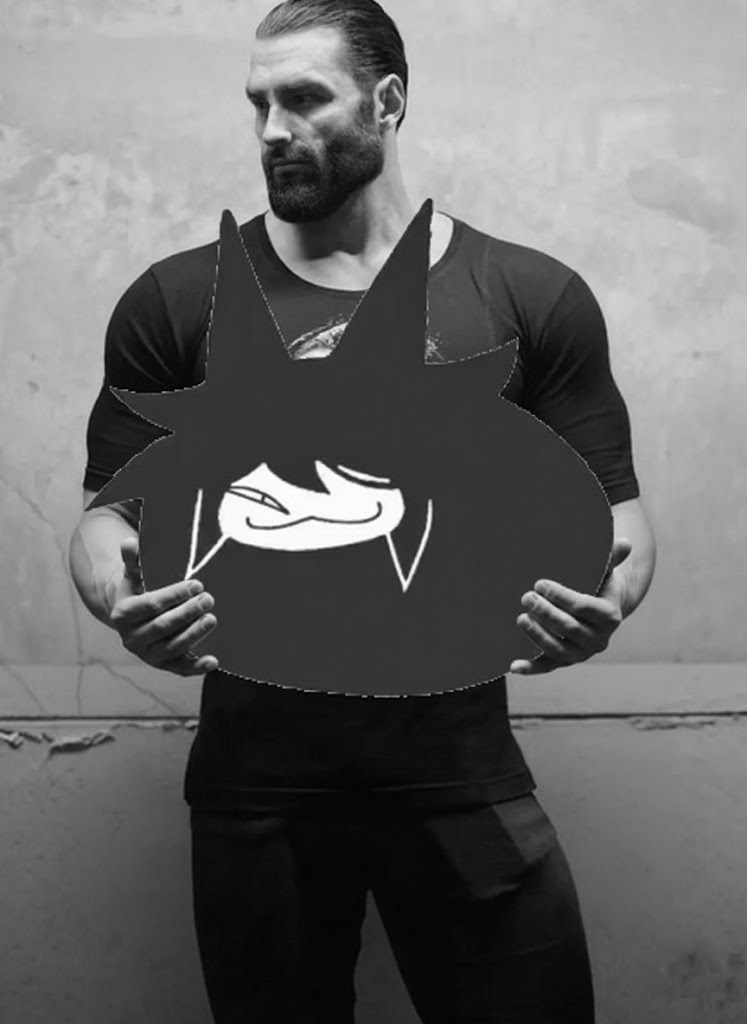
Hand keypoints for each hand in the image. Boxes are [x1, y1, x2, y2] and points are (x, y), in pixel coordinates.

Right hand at [105, 537, 219, 676]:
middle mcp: (132, 638)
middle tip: (209, 599)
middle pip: (163, 626)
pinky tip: (214, 661)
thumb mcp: (131, 575)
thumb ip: (132, 560)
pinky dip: (196, 667)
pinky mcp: (162, 665)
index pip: (152, 604)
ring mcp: (147, 654)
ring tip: (212, 619)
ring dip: (194, 635)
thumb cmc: (136, 590)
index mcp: (123, 614)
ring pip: (172, 647)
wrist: (131, 619)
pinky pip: (179, 669)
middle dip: (187, 613)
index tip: (197, 584)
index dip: (175, 595)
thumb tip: (129, 542)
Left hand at [509, 537, 632, 675]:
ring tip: (520, 618)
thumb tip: (625, 542)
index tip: (539, 583)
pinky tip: (513, 666)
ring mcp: (581, 653)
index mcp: (609, 616)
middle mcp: (598, 640)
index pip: (583, 607)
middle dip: (545, 613)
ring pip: (558, 649)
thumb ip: (612, 558)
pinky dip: (530, 668)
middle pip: (569, 628)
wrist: (601, 611)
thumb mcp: (606, 572)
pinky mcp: (564, 662)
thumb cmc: (599, 586)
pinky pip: (547, 667)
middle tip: (525, 597)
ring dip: (537, 636)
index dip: (560, 596)